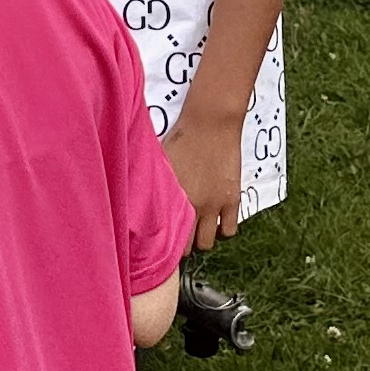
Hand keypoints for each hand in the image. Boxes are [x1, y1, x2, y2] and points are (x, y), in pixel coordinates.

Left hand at [164, 102, 245, 250]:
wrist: (210, 124)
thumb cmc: (180, 138)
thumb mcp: (160, 164)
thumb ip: (155, 187)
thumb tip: (138, 203)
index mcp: (171, 199)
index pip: (165, 237)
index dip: (163, 243)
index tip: (162, 242)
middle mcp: (192, 207)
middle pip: (186, 246)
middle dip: (181, 244)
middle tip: (180, 236)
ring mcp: (214, 206)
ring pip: (208, 242)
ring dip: (202, 238)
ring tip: (198, 229)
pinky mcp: (232, 200)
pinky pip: (230, 230)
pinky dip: (223, 229)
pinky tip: (217, 221)